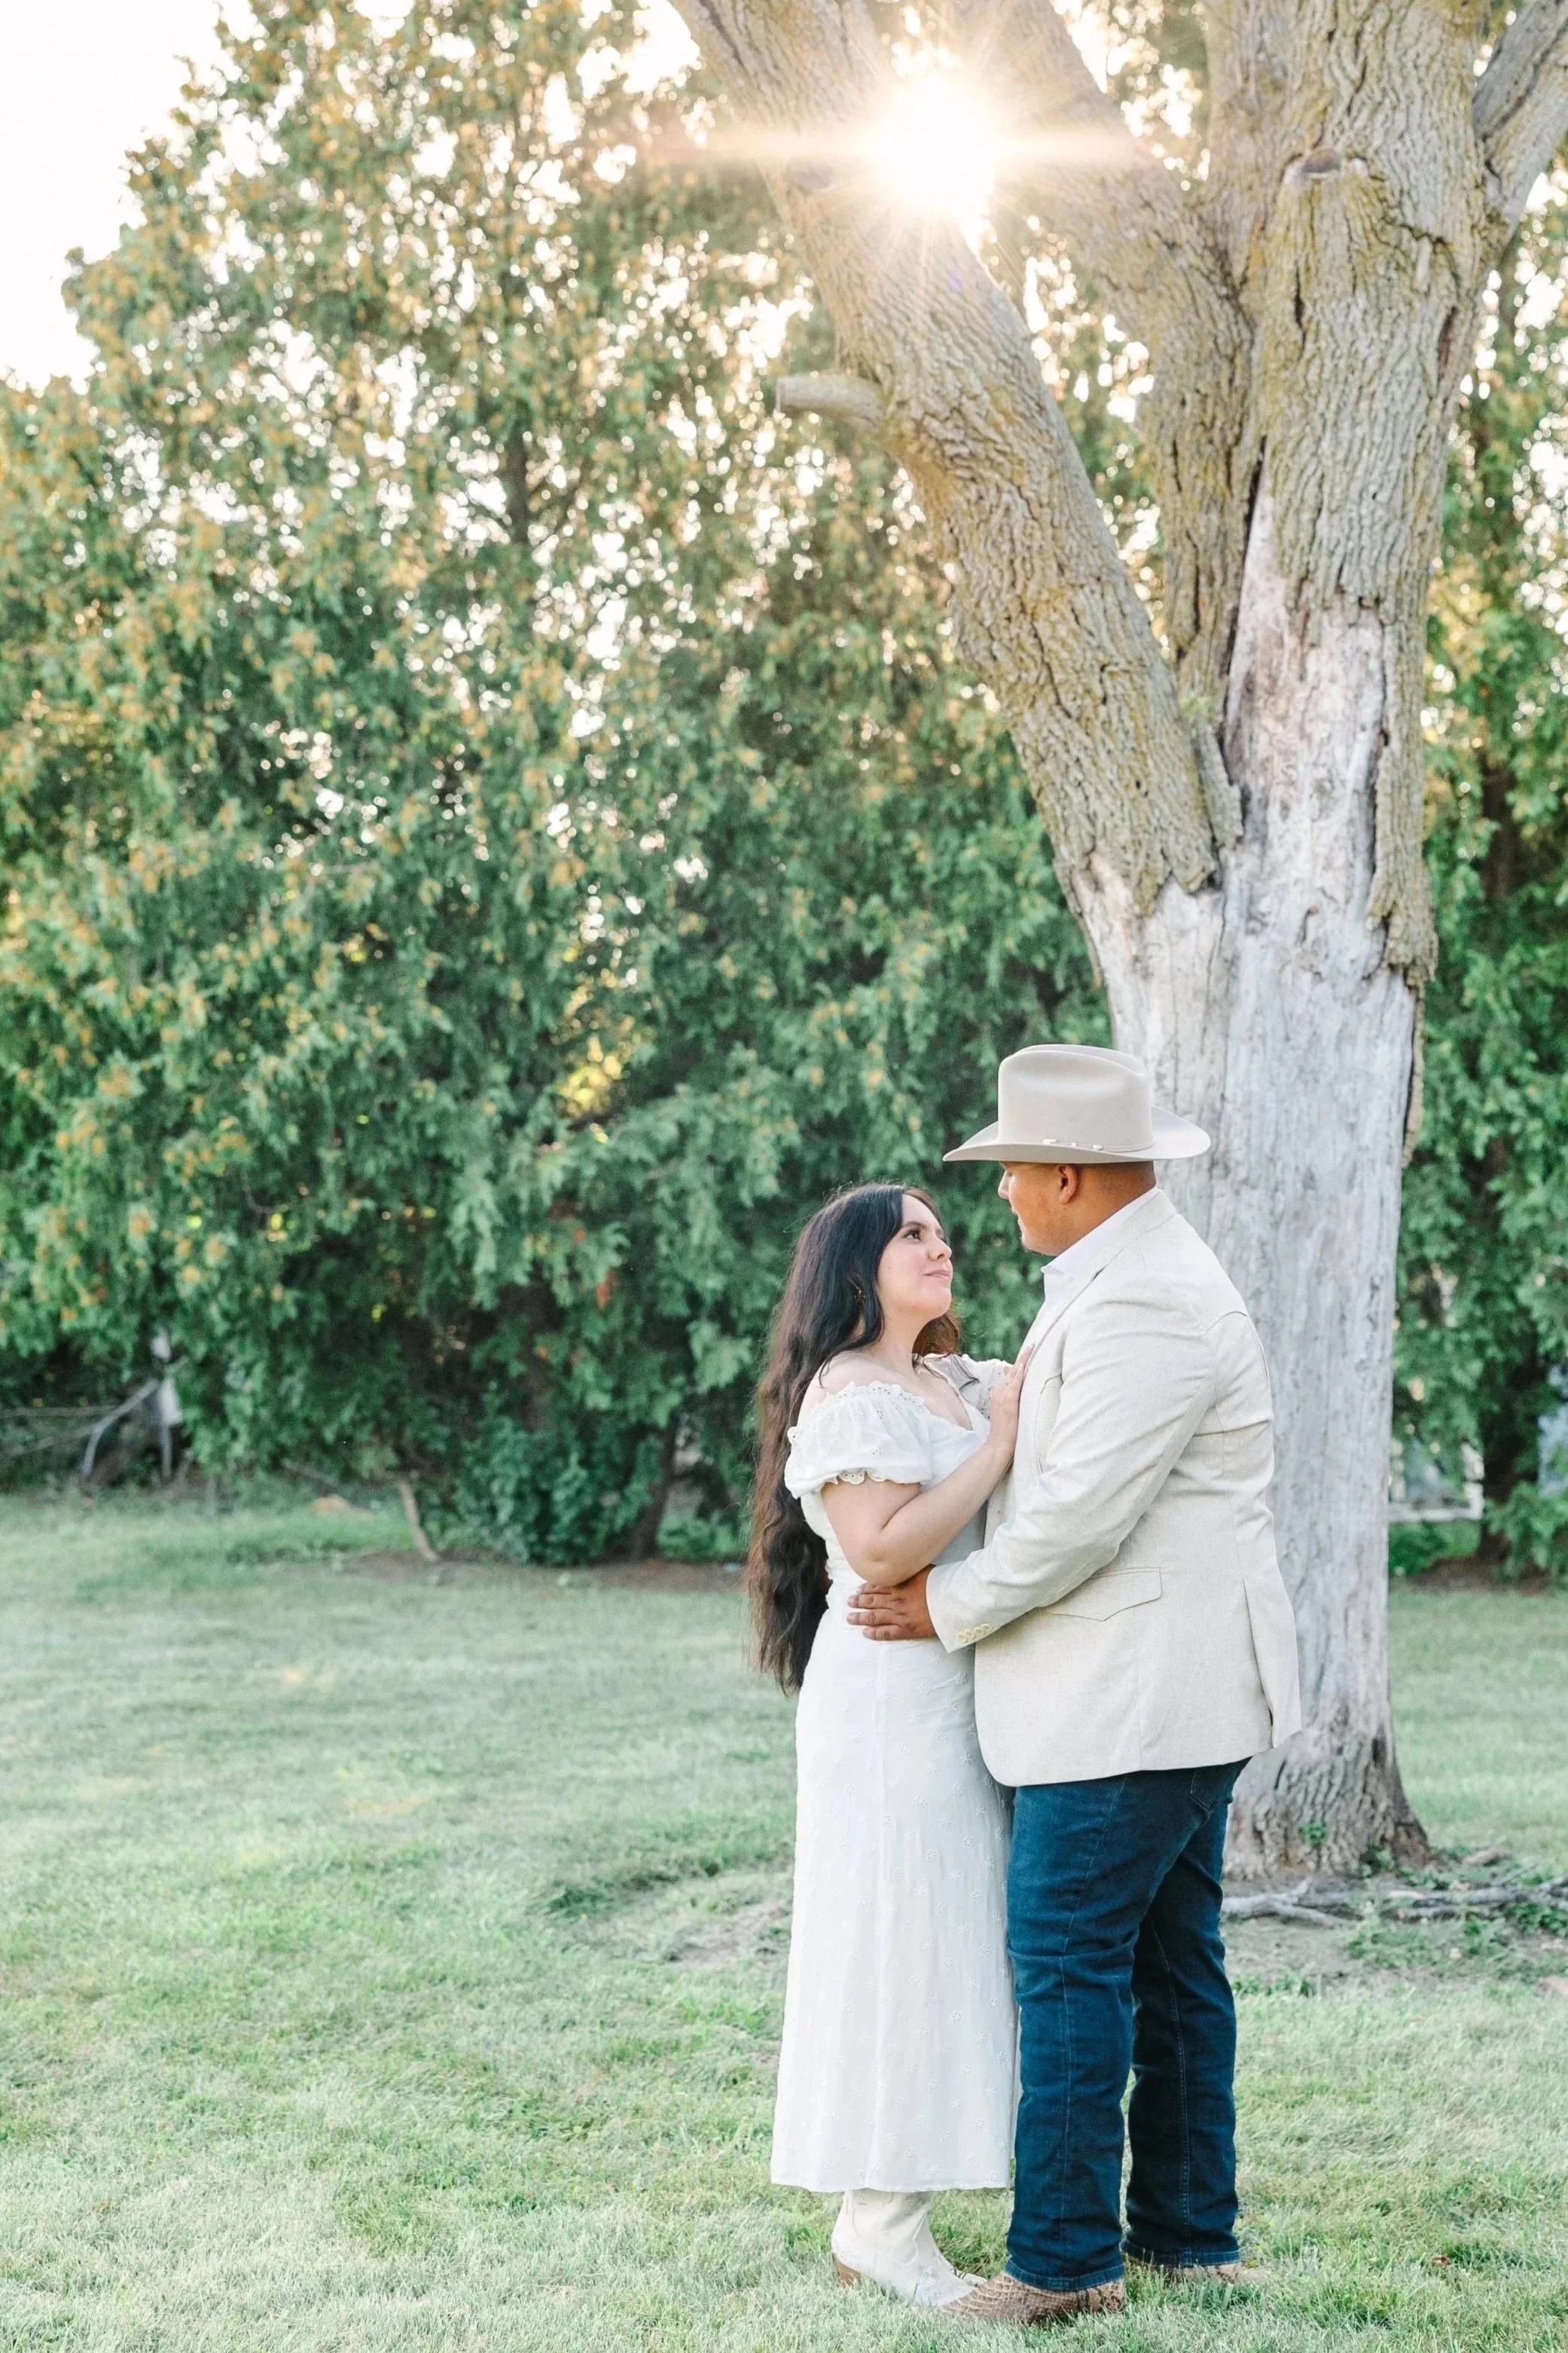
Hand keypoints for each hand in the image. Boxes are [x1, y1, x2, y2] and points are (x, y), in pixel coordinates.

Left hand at [846, 1567, 936, 1641]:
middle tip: (849, 1602)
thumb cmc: (941, 1583)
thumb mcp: (924, 1569)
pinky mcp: (906, 1630)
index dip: (866, 1589)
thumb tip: (902, 1562)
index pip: (877, 1587)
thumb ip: (910, 1568)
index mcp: (899, 1585)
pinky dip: (874, 1633)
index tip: (858, 1589)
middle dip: (858, 1602)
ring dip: (860, 1617)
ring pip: (874, 1617)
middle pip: (872, 1601)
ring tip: (850, 1618)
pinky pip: (886, 1633)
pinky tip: (865, 1633)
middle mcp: (895, 1600)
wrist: (951, 1602)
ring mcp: (899, 1616)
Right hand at [981, 1343, 1033, 1462]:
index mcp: (998, 1392)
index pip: (1010, 1373)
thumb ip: (1010, 1397)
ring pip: (1014, 1373)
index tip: (1029, 1349)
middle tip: (1034, 1344)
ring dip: (1023, 1360)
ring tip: (1032, 1347)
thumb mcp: (1005, 1410)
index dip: (1020, 1362)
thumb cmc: (1005, 1430)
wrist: (998, 1444)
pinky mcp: (1008, 1401)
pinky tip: (1023, 1364)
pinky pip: (1014, 1384)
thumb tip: (1013, 1387)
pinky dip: (1018, 1373)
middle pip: (1012, 1370)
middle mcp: (999, 1390)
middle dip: (1024, 1357)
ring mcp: (1003, 1395)